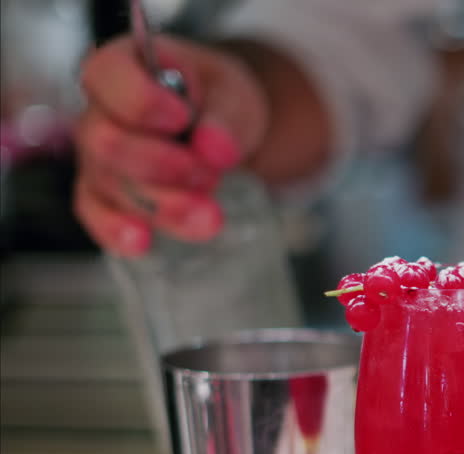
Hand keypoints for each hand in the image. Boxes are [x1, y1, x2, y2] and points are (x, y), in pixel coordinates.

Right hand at [74, 35, 268, 255]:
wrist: (221, 129)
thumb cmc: (218, 101)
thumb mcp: (235, 96)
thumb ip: (226, 117)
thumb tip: (213, 150)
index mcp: (123, 65)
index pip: (107, 76)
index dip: (141, 102)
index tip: (182, 118)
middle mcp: (99, 110)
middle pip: (105, 142)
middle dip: (158, 165)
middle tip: (208, 175)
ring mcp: (96, 155)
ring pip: (108, 184)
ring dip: (160, 205)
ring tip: (210, 217)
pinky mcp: (103, 193)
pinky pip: (95, 212)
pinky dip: (116, 230)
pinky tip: (143, 243)